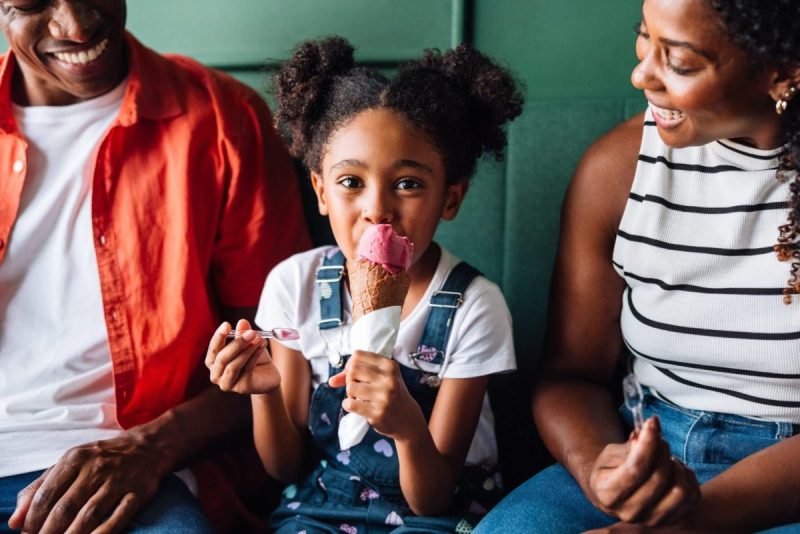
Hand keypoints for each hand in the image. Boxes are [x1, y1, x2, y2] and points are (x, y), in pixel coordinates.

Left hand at [8, 430, 171, 533]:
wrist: (148, 446)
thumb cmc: (102, 458)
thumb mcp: (70, 463)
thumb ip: (40, 488)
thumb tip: (15, 521)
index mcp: (75, 458)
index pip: (46, 494)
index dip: (33, 520)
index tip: (28, 533)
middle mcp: (97, 468)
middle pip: (65, 508)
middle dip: (48, 532)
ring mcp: (119, 481)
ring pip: (89, 515)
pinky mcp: (137, 494)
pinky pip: (118, 518)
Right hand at [206, 319, 280, 394]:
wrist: (268, 377)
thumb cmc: (253, 358)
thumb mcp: (248, 343)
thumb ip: (243, 333)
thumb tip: (242, 322)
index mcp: (213, 362)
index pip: (213, 349)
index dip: (219, 336)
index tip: (227, 324)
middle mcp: (216, 375)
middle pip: (222, 358)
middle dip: (237, 343)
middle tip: (251, 332)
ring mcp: (228, 384)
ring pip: (234, 365)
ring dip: (248, 350)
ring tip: (258, 338)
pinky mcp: (242, 388)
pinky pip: (247, 369)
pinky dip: (255, 355)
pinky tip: (262, 345)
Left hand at [328, 350, 424, 440]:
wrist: (407, 419)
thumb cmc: (391, 394)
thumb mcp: (382, 378)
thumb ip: (357, 374)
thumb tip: (331, 381)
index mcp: (390, 366)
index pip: (358, 355)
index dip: (351, 364)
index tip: (354, 373)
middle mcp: (388, 379)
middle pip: (353, 370)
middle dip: (349, 378)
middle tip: (356, 386)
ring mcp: (383, 397)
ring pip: (350, 387)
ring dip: (350, 393)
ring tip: (359, 397)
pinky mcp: (377, 413)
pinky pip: (350, 404)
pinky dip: (349, 405)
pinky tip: (357, 406)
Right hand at [587, 417, 699, 525]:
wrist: (614, 494)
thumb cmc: (611, 470)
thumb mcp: (610, 454)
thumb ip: (629, 446)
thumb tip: (648, 432)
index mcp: (608, 494)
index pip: (635, 470)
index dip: (647, 444)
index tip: (652, 422)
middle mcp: (629, 512)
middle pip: (659, 478)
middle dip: (662, 450)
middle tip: (657, 437)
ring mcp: (653, 520)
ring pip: (680, 490)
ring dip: (675, 466)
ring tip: (665, 457)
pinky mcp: (672, 520)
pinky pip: (692, 496)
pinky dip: (687, 476)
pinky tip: (674, 469)